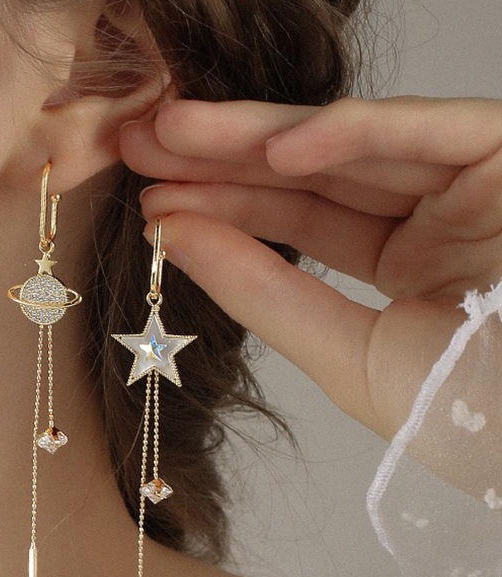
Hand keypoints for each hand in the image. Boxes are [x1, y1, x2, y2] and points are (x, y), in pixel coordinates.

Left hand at [120, 97, 501, 439]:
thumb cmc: (469, 411)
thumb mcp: (348, 356)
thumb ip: (263, 296)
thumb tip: (176, 237)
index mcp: (406, 263)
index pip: (296, 223)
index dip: (221, 208)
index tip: (152, 203)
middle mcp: (437, 214)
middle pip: (311, 175)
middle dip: (222, 157)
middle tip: (141, 145)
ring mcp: (474, 183)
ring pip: (352, 144)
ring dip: (260, 135)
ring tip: (172, 134)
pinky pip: (430, 133)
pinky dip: (356, 135)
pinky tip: (275, 148)